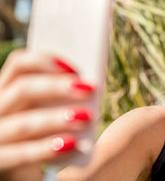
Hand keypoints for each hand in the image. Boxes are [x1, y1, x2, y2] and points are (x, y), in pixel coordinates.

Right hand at [0, 50, 93, 174]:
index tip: (76, 67)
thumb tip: (89, 86)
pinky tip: (74, 144)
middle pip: (22, 89)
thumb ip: (58, 97)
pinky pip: (21, 154)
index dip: (46, 61)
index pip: (19, 64)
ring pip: (22, 123)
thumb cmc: (42, 131)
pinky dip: (48, 148)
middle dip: (57, 88)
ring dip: (56, 119)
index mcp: (7, 89)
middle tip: (89, 89)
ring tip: (86, 117)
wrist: (23, 170)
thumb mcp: (46, 109)